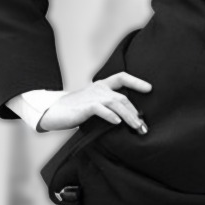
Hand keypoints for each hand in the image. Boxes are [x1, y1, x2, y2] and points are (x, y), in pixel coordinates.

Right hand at [37, 72, 151, 132]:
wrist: (54, 112)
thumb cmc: (75, 110)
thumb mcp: (94, 104)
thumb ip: (108, 106)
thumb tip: (128, 118)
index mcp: (101, 86)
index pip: (121, 78)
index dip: (136, 82)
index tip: (150, 89)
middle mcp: (99, 89)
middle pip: (122, 97)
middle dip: (135, 112)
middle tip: (143, 127)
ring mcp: (92, 97)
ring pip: (115, 103)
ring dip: (128, 116)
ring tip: (136, 126)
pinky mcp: (85, 107)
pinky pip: (100, 109)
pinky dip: (110, 115)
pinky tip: (117, 122)